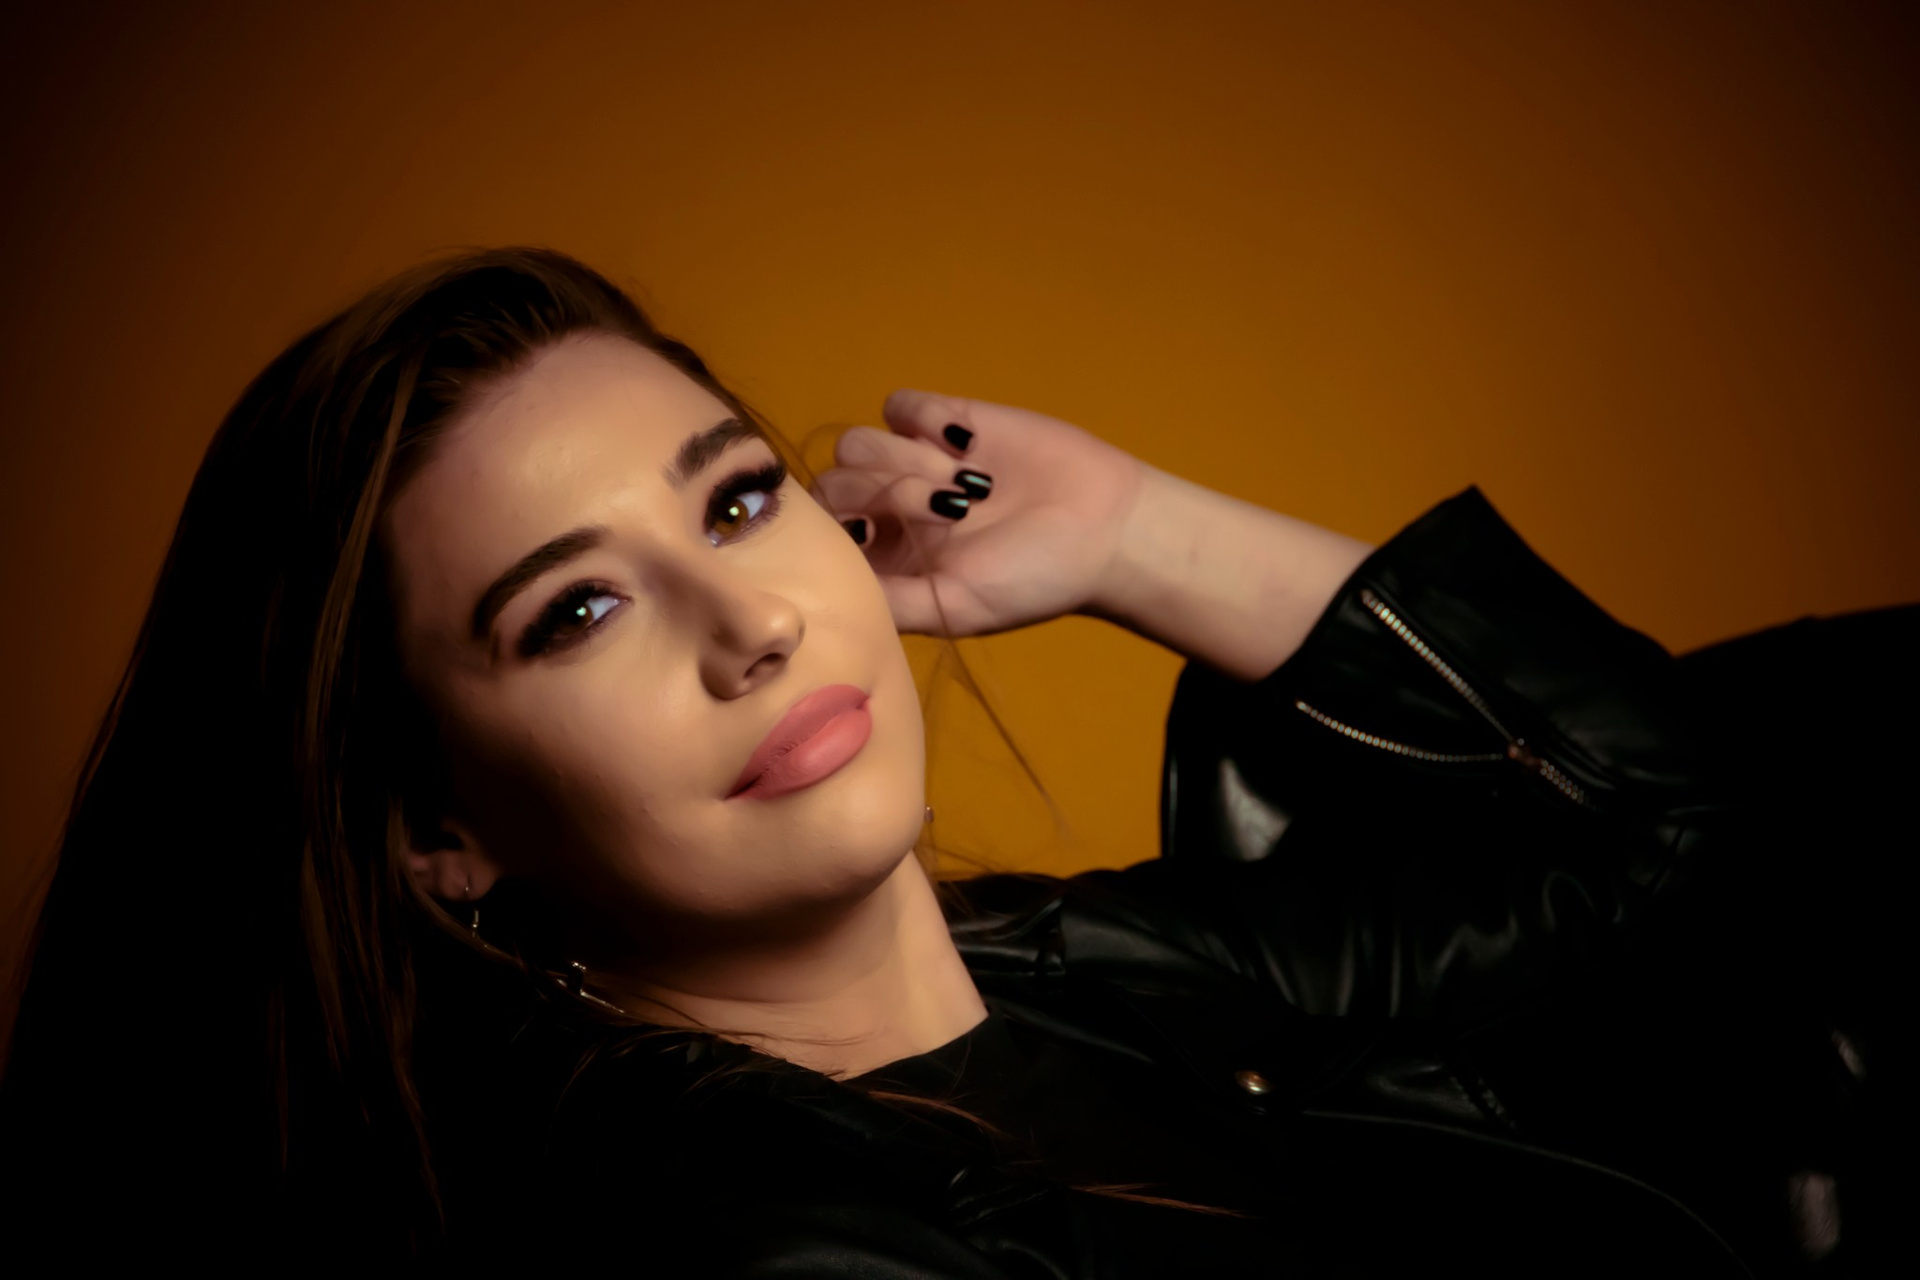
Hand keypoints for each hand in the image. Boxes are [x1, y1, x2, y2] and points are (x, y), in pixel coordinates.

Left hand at [812, 389, 1146, 635]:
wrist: (1105, 528)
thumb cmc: (1033, 578)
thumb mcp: (954, 608)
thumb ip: (890, 602)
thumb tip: (828, 592)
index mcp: (889, 559)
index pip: (823, 530)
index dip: (837, 527)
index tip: (880, 534)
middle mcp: (892, 509)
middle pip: (838, 480)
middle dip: (888, 494)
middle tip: (951, 514)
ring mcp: (916, 460)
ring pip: (861, 442)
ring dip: (909, 463)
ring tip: (968, 485)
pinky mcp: (946, 419)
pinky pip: (899, 405)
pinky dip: (925, 420)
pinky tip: (967, 444)